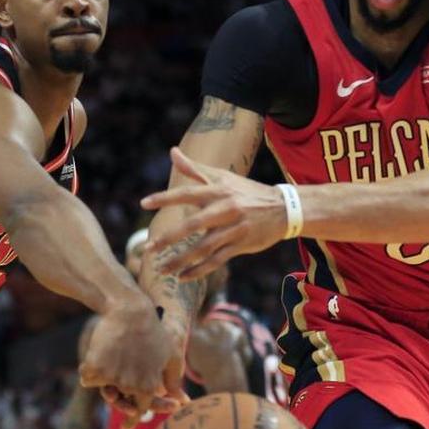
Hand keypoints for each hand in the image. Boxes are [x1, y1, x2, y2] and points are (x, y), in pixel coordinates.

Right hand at [78, 302, 188, 426]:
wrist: (129, 310)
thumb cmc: (154, 332)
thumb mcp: (171, 356)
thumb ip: (174, 382)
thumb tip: (183, 402)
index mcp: (149, 386)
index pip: (140, 408)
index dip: (133, 417)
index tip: (126, 428)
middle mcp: (131, 386)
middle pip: (119, 400)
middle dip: (118, 394)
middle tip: (115, 385)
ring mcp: (112, 377)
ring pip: (102, 387)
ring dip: (104, 378)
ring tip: (110, 361)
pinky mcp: (95, 367)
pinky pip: (88, 378)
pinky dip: (91, 369)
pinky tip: (99, 353)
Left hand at [141, 147, 289, 278]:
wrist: (285, 208)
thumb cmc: (247, 191)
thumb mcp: (223, 177)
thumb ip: (194, 169)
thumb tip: (172, 152)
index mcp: (218, 191)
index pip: (187, 192)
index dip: (166, 198)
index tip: (144, 203)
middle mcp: (225, 209)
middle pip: (193, 224)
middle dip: (169, 237)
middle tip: (149, 248)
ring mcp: (234, 229)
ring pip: (203, 248)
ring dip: (181, 260)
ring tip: (161, 269)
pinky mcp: (241, 245)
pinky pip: (217, 261)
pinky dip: (199, 270)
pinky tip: (183, 277)